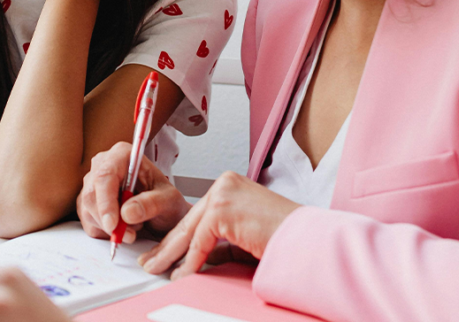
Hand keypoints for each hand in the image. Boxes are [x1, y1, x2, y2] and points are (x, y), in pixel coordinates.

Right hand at [77, 142, 190, 243]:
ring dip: (110, 227)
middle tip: (129, 235)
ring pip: (87, 210)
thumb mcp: (169, 201)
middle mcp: (103, 165)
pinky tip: (123, 227)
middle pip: (91, 194)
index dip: (106, 201)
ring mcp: (92, 183)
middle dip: (108, 220)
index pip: (105, 175)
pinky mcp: (87, 202)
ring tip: (134, 226)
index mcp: (122, 155)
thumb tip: (127, 212)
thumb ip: (151, 204)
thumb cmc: (165, 200)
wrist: (163, 212)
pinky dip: (105, 232)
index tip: (113, 224)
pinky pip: (87, 222)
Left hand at [138, 171, 299, 278]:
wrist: (308, 239)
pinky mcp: (223, 210)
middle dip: (167, 245)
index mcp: (229, 186)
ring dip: (171, 253)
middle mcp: (224, 185)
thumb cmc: (284, 237)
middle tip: (150, 260)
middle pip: (188, 220)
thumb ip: (220, 242)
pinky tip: (181, 274)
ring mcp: (223, 194)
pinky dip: (190, 261)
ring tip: (156, 268)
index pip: (197, 214)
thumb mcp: (243, 237)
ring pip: (189, 230)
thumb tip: (199, 257)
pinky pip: (200, 241)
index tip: (163, 251)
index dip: (177, 236)